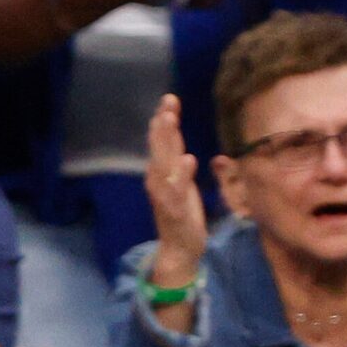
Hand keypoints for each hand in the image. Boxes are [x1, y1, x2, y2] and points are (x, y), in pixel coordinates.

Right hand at [143, 92, 208, 285]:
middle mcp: (159, 179)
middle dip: (163, 123)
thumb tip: (173, 137)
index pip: (163, 141)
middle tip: (168, 101)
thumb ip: (176, 159)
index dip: (165, 119)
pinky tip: (188, 158)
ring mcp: (164, 193)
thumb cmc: (182, 212)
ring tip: (168, 119)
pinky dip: (181, 174)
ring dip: (165, 140)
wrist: (179, 247)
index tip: (170, 98)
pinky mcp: (174, 208)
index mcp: (163, 171)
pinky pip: (177, 189)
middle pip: (160, 146)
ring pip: (163, 162)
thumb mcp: (182, 182)